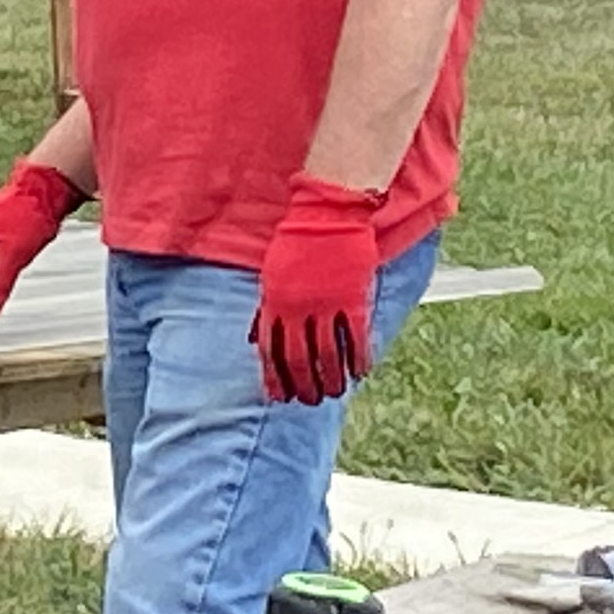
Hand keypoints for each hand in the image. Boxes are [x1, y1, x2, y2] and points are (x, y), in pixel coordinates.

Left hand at [253, 180, 386, 402]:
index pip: (270, 351)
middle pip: (299, 360)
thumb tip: (254, 337)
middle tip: (310, 400)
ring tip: (335, 392)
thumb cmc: (297, 240)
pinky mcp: (352, 299)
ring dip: (331, 379)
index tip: (280, 397)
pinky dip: (358, 360)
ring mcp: (326, 305)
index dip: (275, 377)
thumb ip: (265, 308)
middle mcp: (298, 309)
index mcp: (274, 303)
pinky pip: (356, 339)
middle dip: (304, 385)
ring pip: (328, 356)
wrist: (327, 212)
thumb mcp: (270, 274)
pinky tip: (360, 373)